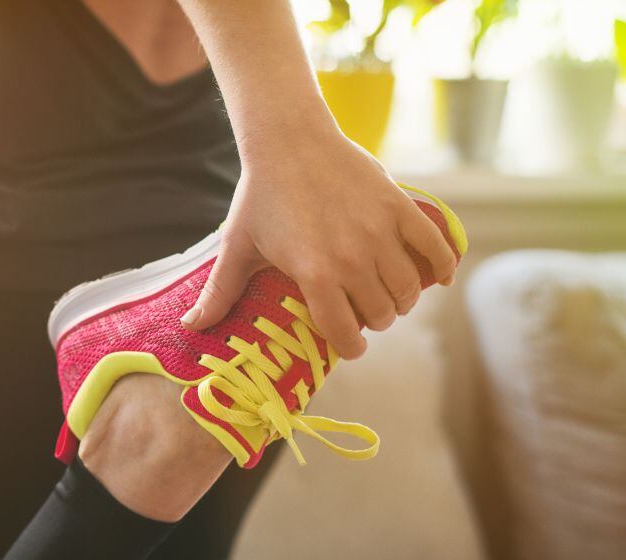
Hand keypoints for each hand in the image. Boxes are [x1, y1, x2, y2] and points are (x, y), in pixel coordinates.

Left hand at [180, 131, 456, 359]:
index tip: (347, 344)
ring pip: (409, 289)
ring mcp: (380, 232)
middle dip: (373, 322)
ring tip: (389, 296)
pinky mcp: (400, 207)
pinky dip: (443, 267)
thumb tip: (191, 328)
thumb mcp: (237, 247)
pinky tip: (438, 278)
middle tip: (363, 313)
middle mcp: (353, 258)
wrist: (289, 139)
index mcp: (315, 274)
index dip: (349, 347)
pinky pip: (436, 247)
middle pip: (381, 314)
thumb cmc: (259, 196)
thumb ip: (219, 292)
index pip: (345, 333)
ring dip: (402, 300)